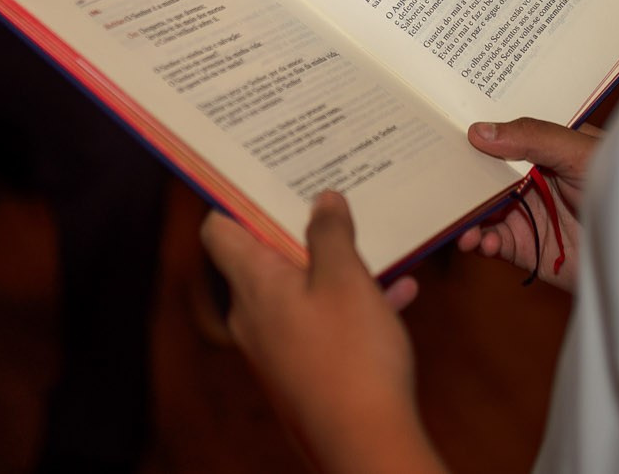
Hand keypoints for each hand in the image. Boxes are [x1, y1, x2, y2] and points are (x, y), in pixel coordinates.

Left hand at [202, 193, 445, 473]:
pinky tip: (398, 293)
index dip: (236, 198)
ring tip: (376, 243)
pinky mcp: (303, 371)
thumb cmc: (352, 360)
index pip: (220, 230)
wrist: (366, 445)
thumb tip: (322, 200)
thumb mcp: (347, 279)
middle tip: (333, 197)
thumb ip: (331, 232)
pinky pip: (322, 323)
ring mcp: (278, 347)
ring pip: (300, 289)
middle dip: (301, 227)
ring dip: (336, 266)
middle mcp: (255, 316)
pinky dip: (352, 305)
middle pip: (264, 256)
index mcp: (254, 285)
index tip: (263, 173)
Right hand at [455, 117, 598, 292]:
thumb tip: (479, 131)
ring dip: (469, 215)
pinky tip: (483, 242)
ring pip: (485, 210)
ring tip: (462, 225)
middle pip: (488, 174)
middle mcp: (536, 178)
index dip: (477, 133)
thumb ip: (533, 138)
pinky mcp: (529, 248)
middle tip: (438, 182)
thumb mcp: (580, 153)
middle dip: (463, 178)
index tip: (442, 130)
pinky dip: (483, 242)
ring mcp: (531, 213)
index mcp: (549, 147)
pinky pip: (495, 242)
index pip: (505, 135)